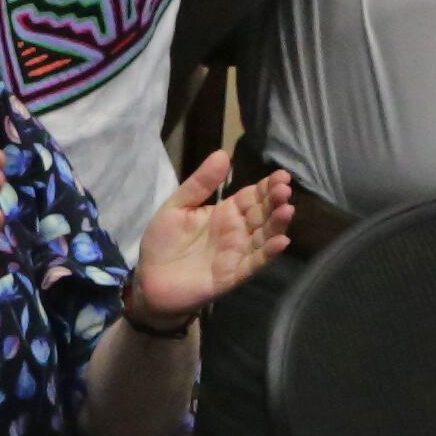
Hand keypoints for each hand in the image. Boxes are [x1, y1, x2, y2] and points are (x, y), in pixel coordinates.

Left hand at [127, 148, 291, 326]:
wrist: (149, 282)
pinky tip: (281, 241)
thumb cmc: (162, 244)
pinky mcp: (232, 275)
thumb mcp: (176, 207)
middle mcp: (237, 232)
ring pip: (264, 237)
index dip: (267, 186)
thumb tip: (222, 153)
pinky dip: (268, 254)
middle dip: (276, 201)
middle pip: (263, 213)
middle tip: (284, 189)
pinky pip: (254, 263)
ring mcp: (237, 253)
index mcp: (225, 213)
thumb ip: (199, 184)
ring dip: (277, 224)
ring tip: (286, 210)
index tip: (281, 175)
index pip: (252, 196)